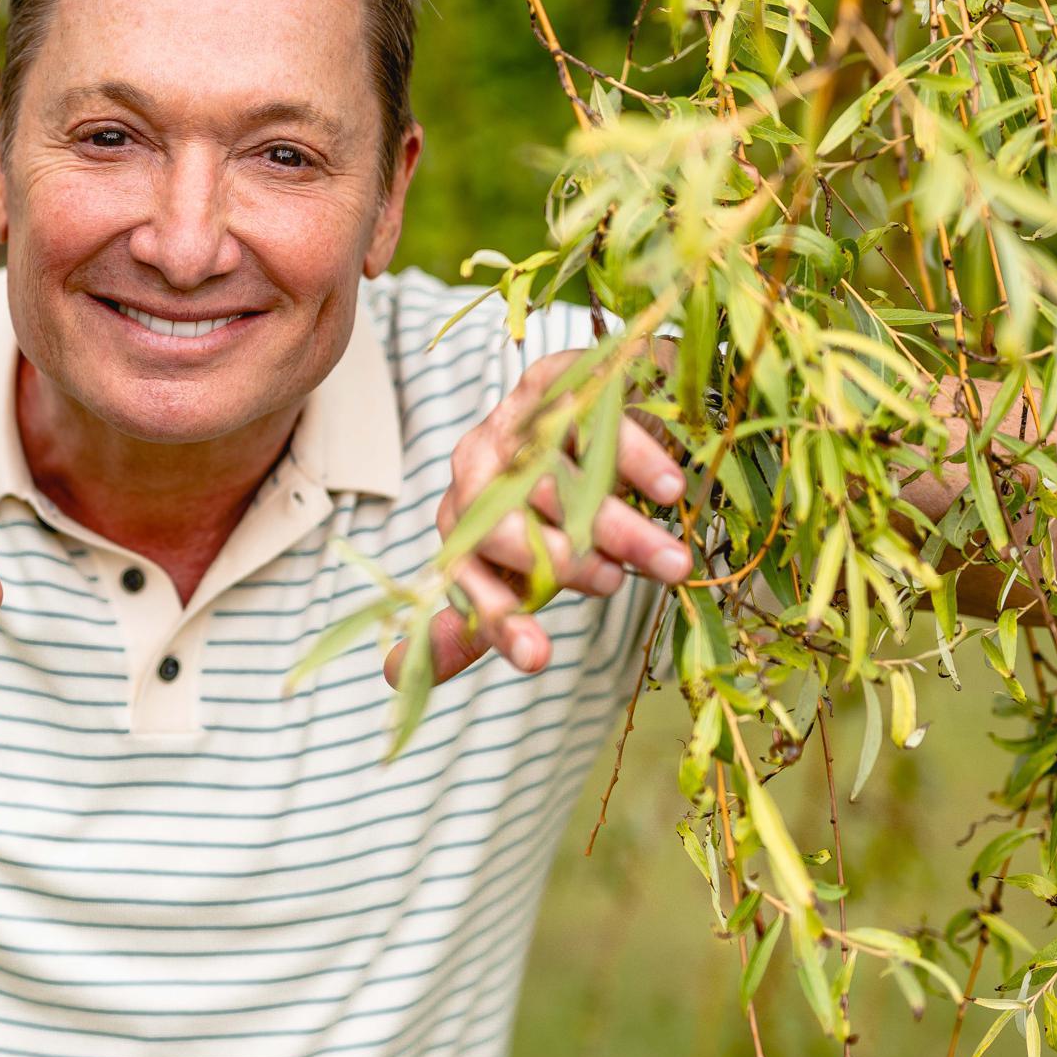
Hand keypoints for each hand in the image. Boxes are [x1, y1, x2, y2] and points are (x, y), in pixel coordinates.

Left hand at [387, 348, 690, 685]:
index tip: (538, 657)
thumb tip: (386, 675)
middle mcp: (473, 471)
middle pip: (507, 525)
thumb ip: (474, 621)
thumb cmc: (548, 512)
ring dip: (613, 521)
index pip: (466, 576)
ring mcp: (509, 422)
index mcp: (460, 523)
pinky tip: (670, 492)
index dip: (496, 617)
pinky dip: (634, 456)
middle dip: (564, 562)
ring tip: (668, 560)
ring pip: (555, 478)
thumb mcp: (513, 570)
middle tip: (615, 586)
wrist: (585, 416)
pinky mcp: (551, 381)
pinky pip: (587, 417)